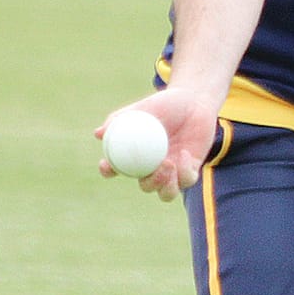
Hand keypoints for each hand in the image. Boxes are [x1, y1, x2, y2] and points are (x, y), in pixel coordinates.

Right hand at [96, 87, 217, 204]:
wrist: (194, 101)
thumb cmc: (165, 105)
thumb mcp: (142, 109)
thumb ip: (120, 119)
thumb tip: (98, 134)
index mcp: (135, 156)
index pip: (116, 168)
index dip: (108, 170)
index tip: (107, 165)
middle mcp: (153, 167)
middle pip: (146, 186)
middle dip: (150, 182)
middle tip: (157, 165)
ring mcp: (173, 171)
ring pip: (167, 193)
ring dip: (166, 185)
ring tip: (169, 164)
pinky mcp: (191, 170)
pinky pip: (187, 180)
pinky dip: (185, 171)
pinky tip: (185, 153)